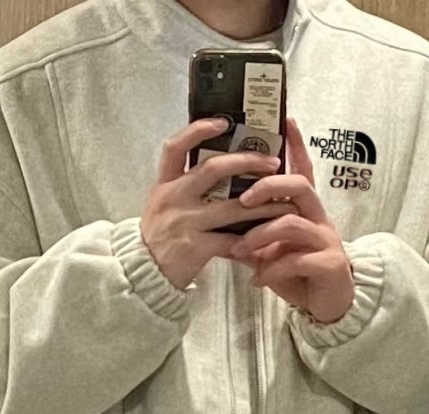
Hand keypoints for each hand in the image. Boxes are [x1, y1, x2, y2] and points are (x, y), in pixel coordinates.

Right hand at [140, 119, 297, 290]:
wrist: (144, 275)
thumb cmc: (159, 238)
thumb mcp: (162, 204)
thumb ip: (183, 186)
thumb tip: (217, 166)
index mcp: (164, 184)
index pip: (176, 147)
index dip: (198, 130)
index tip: (223, 122)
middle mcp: (174, 198)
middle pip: (213, 169)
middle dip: (247, 162)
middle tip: (272, 163)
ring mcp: (184, 222)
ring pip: (231, 207)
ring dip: (262, 205)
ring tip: (284, 203)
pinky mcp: (195, 248)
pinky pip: (230, 241)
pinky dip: (251, 240)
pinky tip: (268, 239)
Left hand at [230, 118, 355, 325]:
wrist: (329, 306)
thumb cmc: (300, 274)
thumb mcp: (273, 251)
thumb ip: (255, 233)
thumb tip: (223, 222)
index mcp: (306, 210)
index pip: (302, 169)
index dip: (295, 145)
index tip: (286, 119)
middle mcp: (318, 218)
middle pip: (298, 185)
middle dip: (268, 188)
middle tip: (242, 200)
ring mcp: (326, 239)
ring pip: (292, 223)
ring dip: (261, 235)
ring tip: (241, 251)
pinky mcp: (328, 264)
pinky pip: (296, 260)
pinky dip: (272, 269)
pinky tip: (258, 279)